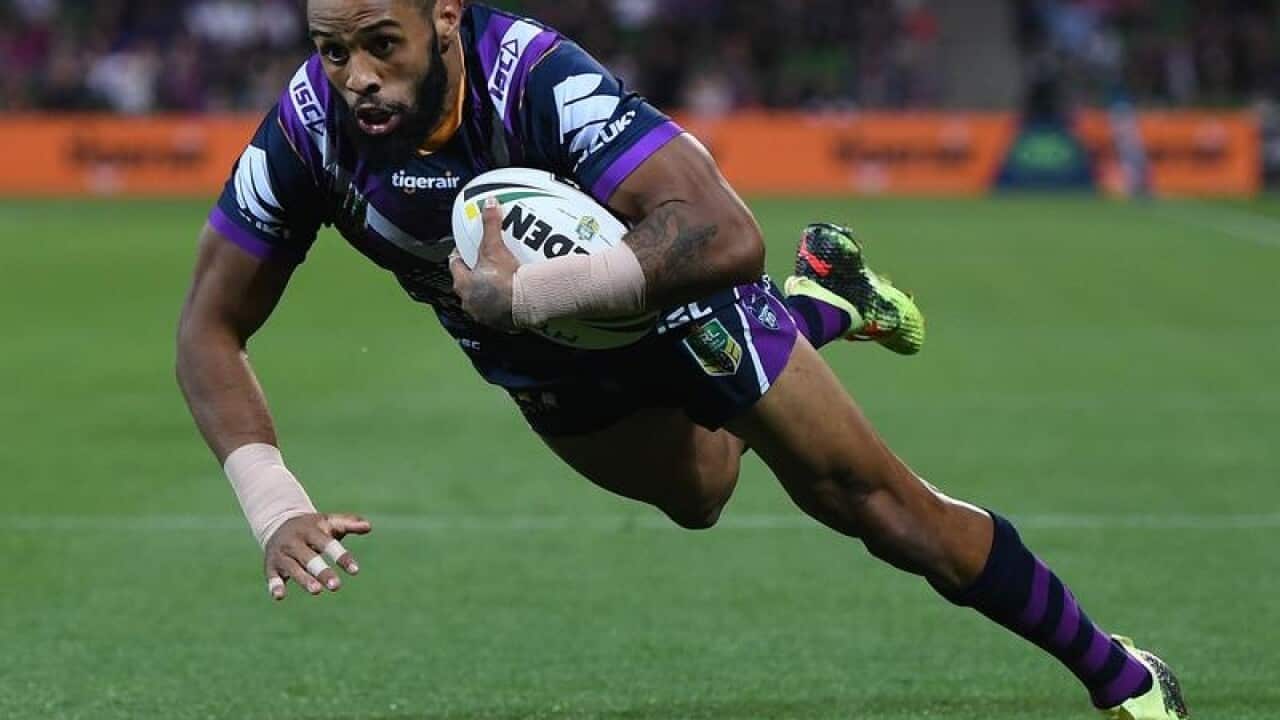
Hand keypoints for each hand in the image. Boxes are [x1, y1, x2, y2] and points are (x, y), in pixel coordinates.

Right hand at [263, 512, 371, 600]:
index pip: (328, 543)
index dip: (341, 557)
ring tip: (317, 591)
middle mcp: (295, 541)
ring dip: (304, 579)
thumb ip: (349, 523)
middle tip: (336, 586)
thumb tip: (368, 527)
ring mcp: (282, 553)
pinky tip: (280, 596)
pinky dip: (274, 585)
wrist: (277, 522)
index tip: (355, 571)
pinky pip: (272, 576)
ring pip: (293, 568)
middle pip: (309, 558)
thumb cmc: (312, 527)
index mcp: (311, 530)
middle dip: (322, 572)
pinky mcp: (271, 565)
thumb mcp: (329, 522)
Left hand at [449, 198, 519, 331]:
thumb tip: (489, 203)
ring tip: (498, 284)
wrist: (525, 302)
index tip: (466, 249)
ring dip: (486, 294)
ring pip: (479, 301)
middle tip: (485, 266)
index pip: (455, 265)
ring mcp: (482, 315)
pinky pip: (495, 314)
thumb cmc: (504, 278)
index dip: (460, 255)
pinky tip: (509, 300)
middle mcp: (469, 302)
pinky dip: (499, 307)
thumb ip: (490, 225)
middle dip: (473, 276)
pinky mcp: (498, 324)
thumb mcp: (495, 247)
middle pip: (466, 285)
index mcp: (463, 283)